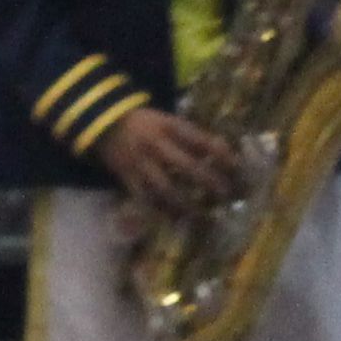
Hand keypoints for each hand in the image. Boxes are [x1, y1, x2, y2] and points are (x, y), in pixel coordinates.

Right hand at [98, 106, 243, 221]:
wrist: (104, 122)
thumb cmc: (144, 123)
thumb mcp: (167, 121)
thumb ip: (191, 135)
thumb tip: (223, 149)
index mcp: (168, 126)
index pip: (200, 140)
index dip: (220, 153)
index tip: (236, 166)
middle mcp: (156, 144)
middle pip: (186, 165)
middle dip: (208, 181)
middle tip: (226, 194)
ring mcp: (140, 163)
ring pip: (165, 188)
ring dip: (185, 203)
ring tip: (202, 216)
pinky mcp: (127, 177)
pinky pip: (145, 198)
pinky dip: (160, 211)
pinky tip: (174, 220)